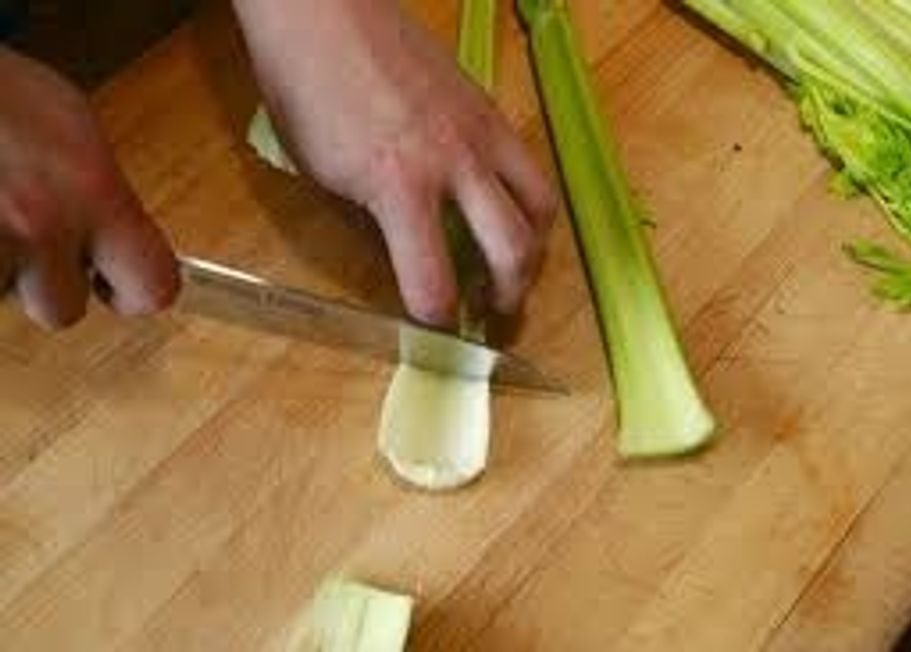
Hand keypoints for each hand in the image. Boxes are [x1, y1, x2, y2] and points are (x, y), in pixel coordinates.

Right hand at [0, 47, 178, 328]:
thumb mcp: (66, 121)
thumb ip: (98, 189)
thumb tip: (116, 239)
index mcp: (92, 187)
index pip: (153, 285)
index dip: (136, 292)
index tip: (115, 283)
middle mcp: (41, 223)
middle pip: (63, 310)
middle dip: (43, 283)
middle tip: (21, 235)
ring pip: (4, 298)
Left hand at [233, 0, 557, 325]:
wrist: (326, 9)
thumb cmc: (307, 87)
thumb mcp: (323, 172)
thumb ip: (370, 221)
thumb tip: (401, 258)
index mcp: (399, 187)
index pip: (433, 284)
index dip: (434, 321)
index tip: (432, 331)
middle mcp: (454, 164)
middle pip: (514, 251)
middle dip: (508, 296)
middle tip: (495, 314)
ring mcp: (480, 133)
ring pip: (540, 207)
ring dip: (534, 250)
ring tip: (515, 267)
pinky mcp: (491, 109)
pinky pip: (530, 166)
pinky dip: (528, 201)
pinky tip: (506, 209)